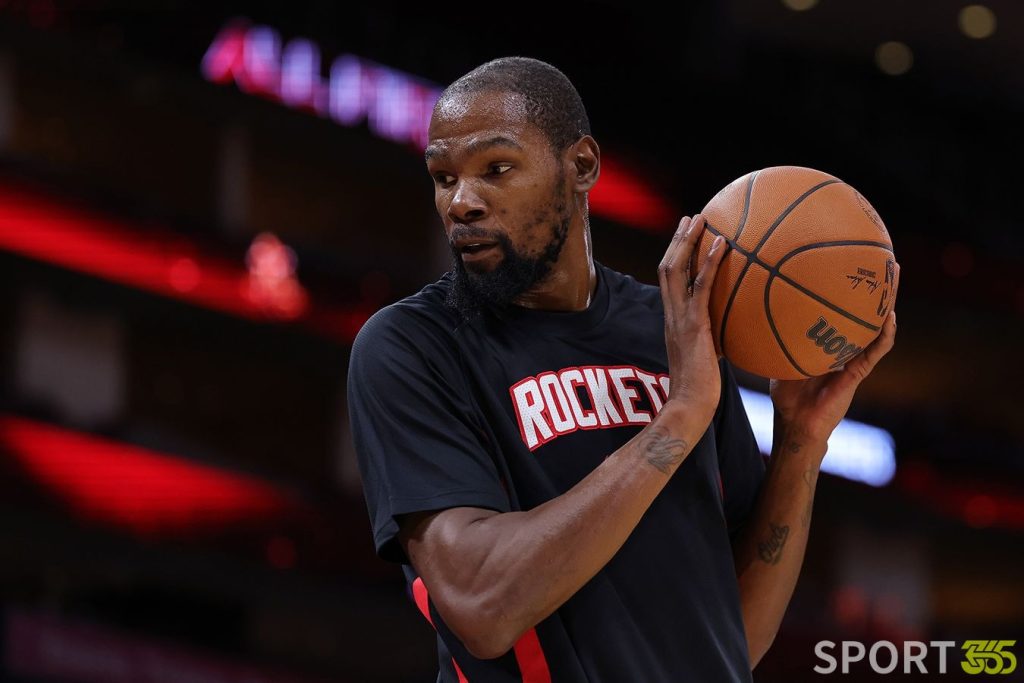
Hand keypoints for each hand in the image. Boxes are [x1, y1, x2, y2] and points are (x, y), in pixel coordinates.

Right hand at [658, 214, 727, 426]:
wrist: (690, 406)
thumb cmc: (700, 391)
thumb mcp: (707, 359)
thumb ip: (714, 341)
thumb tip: (735, 334)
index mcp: (673, 322)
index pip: (669, 283)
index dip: (675, 257)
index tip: (685, 237)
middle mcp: (672, 316)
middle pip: (667, 268)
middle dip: (677, 241)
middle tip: (690, 218)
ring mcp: (680, 319)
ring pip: (676, 270)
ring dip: (688, 242)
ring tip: (701, 219)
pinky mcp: (693, 326)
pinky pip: (700, 287)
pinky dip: (709, 263)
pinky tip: (722, 244)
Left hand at [769, 264, 898, 449]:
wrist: (796, 424)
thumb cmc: (786, 395)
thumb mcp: (776, 357)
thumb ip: (772, 337)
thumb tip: (751, 309)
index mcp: (826, 341)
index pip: (838, 309)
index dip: (844, 288)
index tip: (845, 259)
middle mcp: (844, 345)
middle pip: (861, 309)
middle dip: (870, 283)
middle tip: (878, 255)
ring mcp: (854, 357)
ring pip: (876, 324)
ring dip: (887, 300)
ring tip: (894, 274)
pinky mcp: (858, 373)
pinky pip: (876, 350)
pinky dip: (884, 334)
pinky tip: (889, 316)